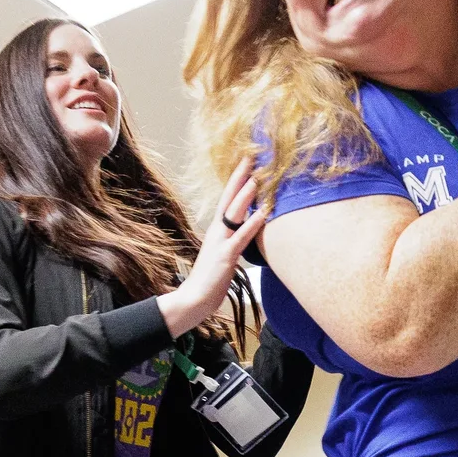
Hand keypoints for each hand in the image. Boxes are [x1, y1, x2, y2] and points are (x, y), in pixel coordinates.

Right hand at [159, 163, 265, 335]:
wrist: (194, 298)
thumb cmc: (210, 278)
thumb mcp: (224, 253)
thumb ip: (234, 239)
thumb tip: (249, 228)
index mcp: (217, 230)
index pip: (227, 199)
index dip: (237, 180)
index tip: (247, 162)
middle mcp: (217, 231)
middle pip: (229, 199)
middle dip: (240, 178)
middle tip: (251, 158)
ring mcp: (220, 243)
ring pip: (233, 214)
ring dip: (245, 196)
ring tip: (257, 179)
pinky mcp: (225, 257)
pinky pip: (240, 238)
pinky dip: (252, 224)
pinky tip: (262, 214)